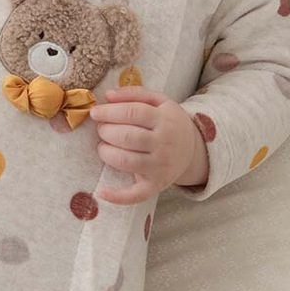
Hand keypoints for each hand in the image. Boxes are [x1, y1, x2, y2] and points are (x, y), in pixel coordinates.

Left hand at [89, 86, 208, 204]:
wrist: (193, 150)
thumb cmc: (169, 123)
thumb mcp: (160, 102)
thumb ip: (135, 94)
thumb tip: (107, 95)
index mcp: (165, 119)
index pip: (133, 112)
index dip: (110, 112)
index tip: (95, 112)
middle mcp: (164, 143)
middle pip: (127, 136)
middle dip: (106, 131)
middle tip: (101, 129)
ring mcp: (160, 166)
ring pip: (127, 161)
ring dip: (106, 152)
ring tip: (103, 146)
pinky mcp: (155, 185)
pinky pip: (136, 194)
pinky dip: (118, 196)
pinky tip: (102, 192)